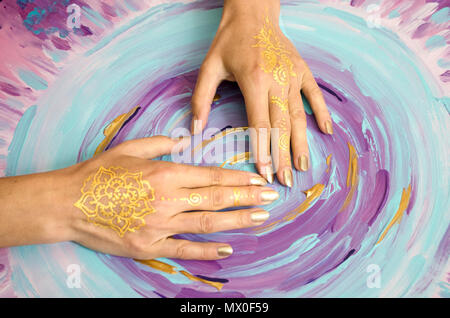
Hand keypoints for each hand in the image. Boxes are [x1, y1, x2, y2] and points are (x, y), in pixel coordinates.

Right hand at [20, 136, 277, 259]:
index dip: (238, 179)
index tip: (258, 180)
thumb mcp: (129, 149)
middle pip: (217, 198)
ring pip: (208, 223)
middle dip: (248, 197)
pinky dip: (207, 250)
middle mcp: (168, 199)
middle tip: (271, 197)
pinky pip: (184, 249)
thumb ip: (160, 144)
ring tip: (261, 217)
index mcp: (165, 173)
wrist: (67, 203)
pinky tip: (228, 248)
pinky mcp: (149, 246)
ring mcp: (160, 225)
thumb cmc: (98, 173)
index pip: (211, 176)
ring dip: (237, 220)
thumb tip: (184, 143)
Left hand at [190, 0, 332, 186]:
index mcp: (253, 80)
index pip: (259, 123)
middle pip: (281, 125)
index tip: (265, 173)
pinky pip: (314, 94)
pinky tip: (326, 131)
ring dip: (301, 142)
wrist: (253, 12)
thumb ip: (201, 99)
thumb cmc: (229, 40)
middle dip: (283, 155)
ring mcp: (292, 75)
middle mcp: (276, 79)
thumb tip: (195, 130)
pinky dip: (322, 112)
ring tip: (302, 166)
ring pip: (298, 115)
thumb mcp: (209, 66)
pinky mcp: (302, 69)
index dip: (263, 150)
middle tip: (285, 180)